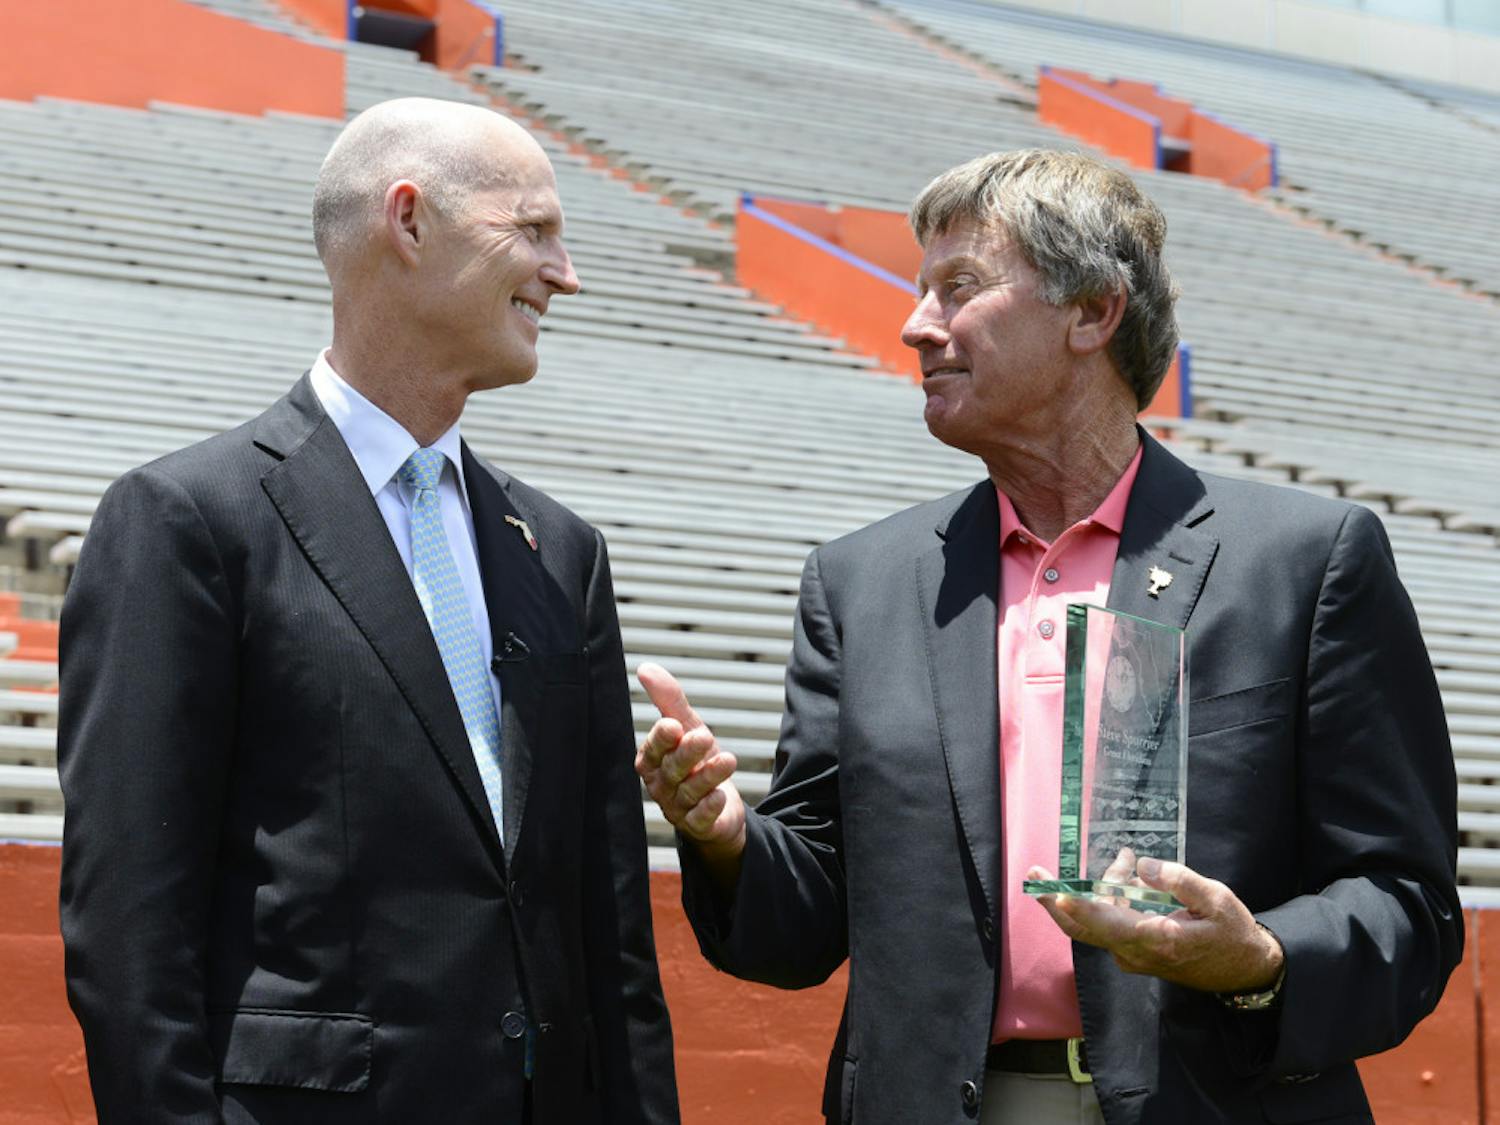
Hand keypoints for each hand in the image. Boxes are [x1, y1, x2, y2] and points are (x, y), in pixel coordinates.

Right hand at [635, 663, 746, 882]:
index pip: (652, 750)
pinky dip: (709, 808)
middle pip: (672, 769)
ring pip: (689, 792)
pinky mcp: (699, 826)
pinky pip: (700, 819)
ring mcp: (678, 808)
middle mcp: (661, 785)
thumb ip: (668, 700)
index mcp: (652, 761)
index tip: (673, 725)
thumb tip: (645, 667)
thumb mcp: (687, 727)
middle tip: (705, 736)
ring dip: (708, 776)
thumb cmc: (696, 762)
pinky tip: (720, 797)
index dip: (661, 739)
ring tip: (728, 759)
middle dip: (687, 753)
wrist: (718, 805)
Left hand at [1026, 853, 1283, 993]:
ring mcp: (1131, 955)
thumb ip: (1180, 881)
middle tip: (1035, 872)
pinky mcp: (1132, 952)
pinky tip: (1127, 876)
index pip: (1106, 925)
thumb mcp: (1217, 900)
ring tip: (1125, 859)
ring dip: (1101, 888)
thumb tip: (1142, 866)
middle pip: (1082, 930)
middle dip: (1056, 901)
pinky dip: (1110, 898)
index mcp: (1155, 938)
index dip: (1078, 908)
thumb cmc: (1232, 934)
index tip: (1056, 892)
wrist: (1243, 972)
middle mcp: (1135, 952)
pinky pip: (1109, 924)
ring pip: (1097, 920)